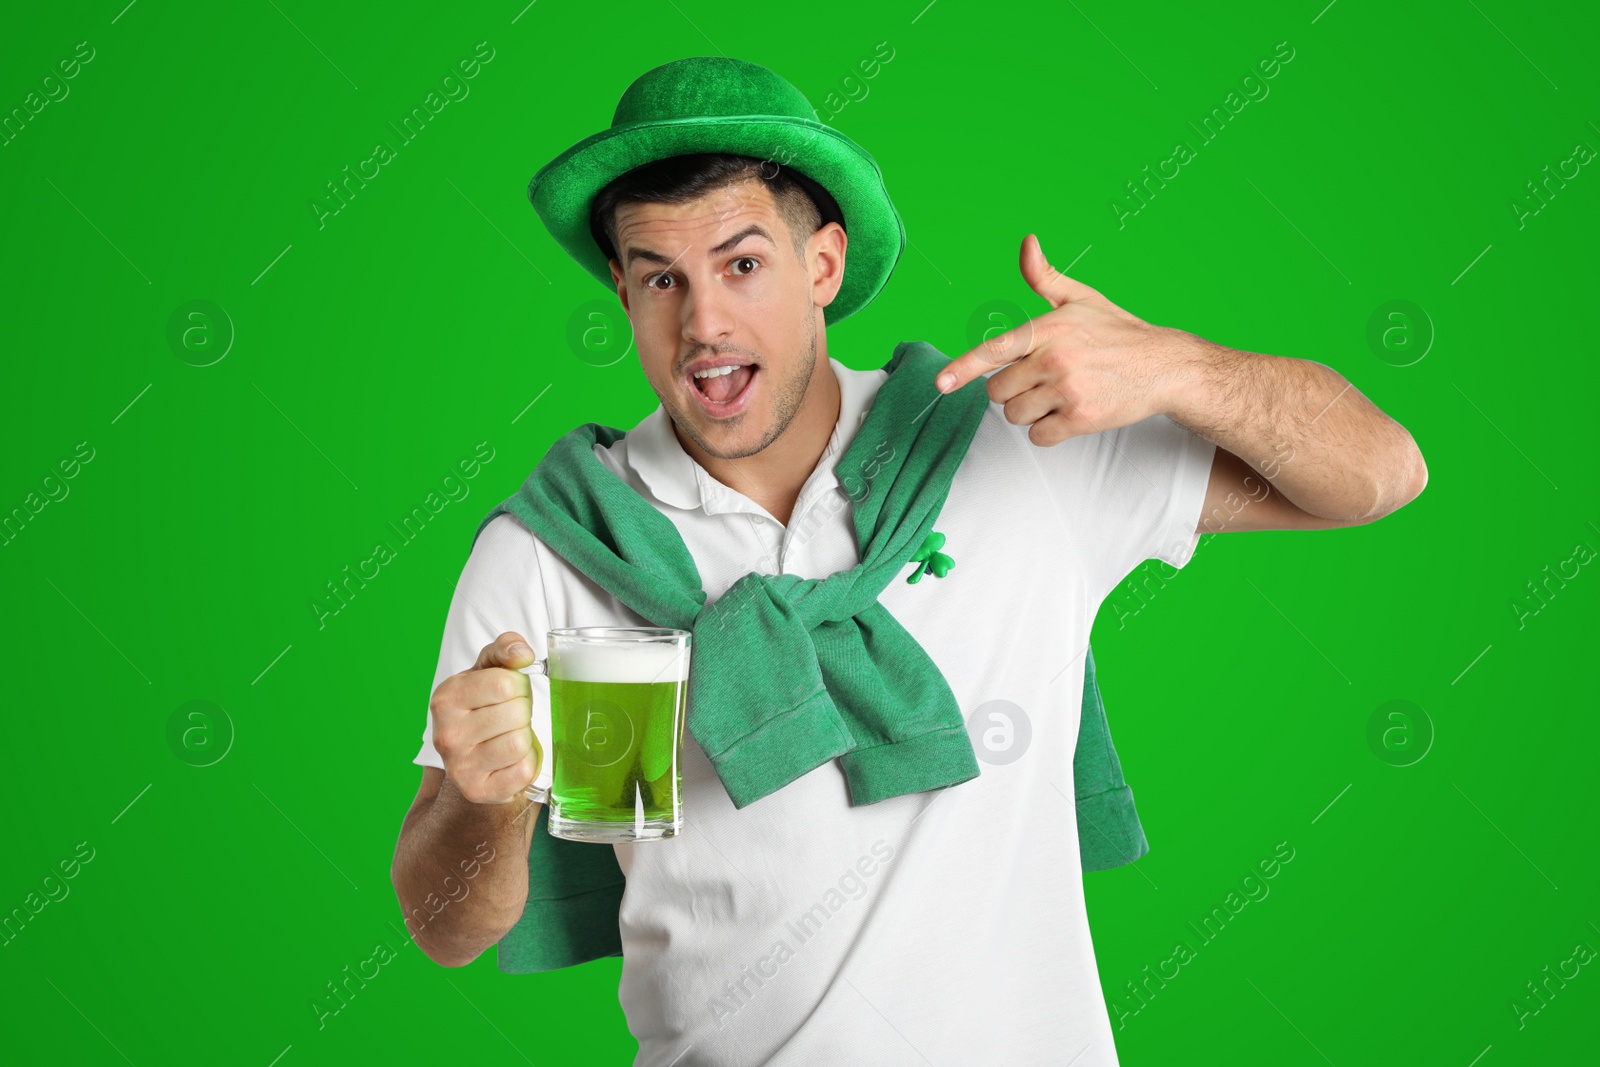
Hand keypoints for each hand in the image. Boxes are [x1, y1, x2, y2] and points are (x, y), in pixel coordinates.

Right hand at [428, 631, 543, 805]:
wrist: (471, 755)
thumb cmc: (483, 706)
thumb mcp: (488, 670)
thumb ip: (505, 648)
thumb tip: (523, 654)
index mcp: (446, 698)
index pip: (504, 683)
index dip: (518, 685)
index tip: (510, 693)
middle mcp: (447, 734)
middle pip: (516, 713)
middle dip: (523, 711)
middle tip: (510, 718)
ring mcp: (460, 766)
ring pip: (520, 742)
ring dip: (525, 737)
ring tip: (510, 736)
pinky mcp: (477, 790)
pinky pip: (524, 770)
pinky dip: (527, 762)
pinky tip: (511, 759)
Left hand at [934, 234, 1203, 445]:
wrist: (1164, 365)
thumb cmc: (1117, 332)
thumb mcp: (1080, 299)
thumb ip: (1044, 278)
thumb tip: (1027, 243)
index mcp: (1048, 328)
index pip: (995, 349)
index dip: (964, 367)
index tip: (941, 384)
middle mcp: (1054, 359)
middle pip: (998, 391)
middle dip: (1012, 389)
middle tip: (1042, 379)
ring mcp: (1067, 390)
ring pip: (1015, 415)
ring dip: (1029, 411)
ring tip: (1059, 394)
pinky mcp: (1081, 419)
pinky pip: (1038, 436)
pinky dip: (1047, 431)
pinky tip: (1069, 413)